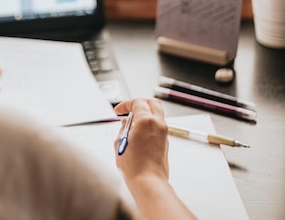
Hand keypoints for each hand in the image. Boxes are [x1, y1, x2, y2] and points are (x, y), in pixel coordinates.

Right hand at [113, 98, 196, 219]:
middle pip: (151, 102)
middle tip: (128, 109)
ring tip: (132, 122)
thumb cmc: (135, 167)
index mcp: (146, 121)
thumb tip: (125, 124)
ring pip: (157, 113)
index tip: (119, 110)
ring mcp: (164, 133)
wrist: (148, 182)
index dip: (126, 104)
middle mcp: (158, 124)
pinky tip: (138, 132)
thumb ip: (122, 129)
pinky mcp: (165, 141)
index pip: (138, 102)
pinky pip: (158, 125)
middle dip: (139, 103)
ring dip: (145, 113)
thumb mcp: (120, 143)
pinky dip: (149, 123)